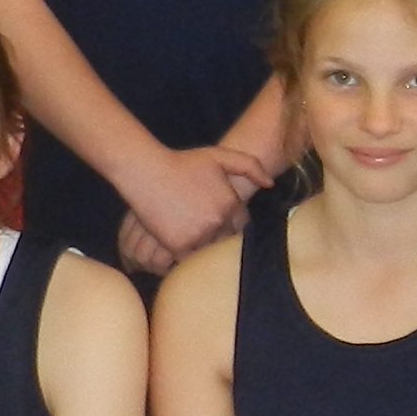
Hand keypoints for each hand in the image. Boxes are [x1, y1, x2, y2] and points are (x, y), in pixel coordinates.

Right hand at [117, 144, 267, 272]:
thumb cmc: (182, 163)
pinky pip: (189, 259)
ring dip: (204, 251)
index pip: (241, 225)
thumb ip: (249, 165)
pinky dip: (188, 258)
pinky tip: (184, 254)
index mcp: (230, 203)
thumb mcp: (218, 156)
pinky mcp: (178, 244)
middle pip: (225, 240)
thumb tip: (270, 184)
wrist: (147, 171)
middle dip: (220, 239)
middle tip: (212, 241)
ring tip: (201, 253)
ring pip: (208, 251)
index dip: (234, 226)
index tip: (227, 228)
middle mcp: (218, 221)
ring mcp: (199, 234)